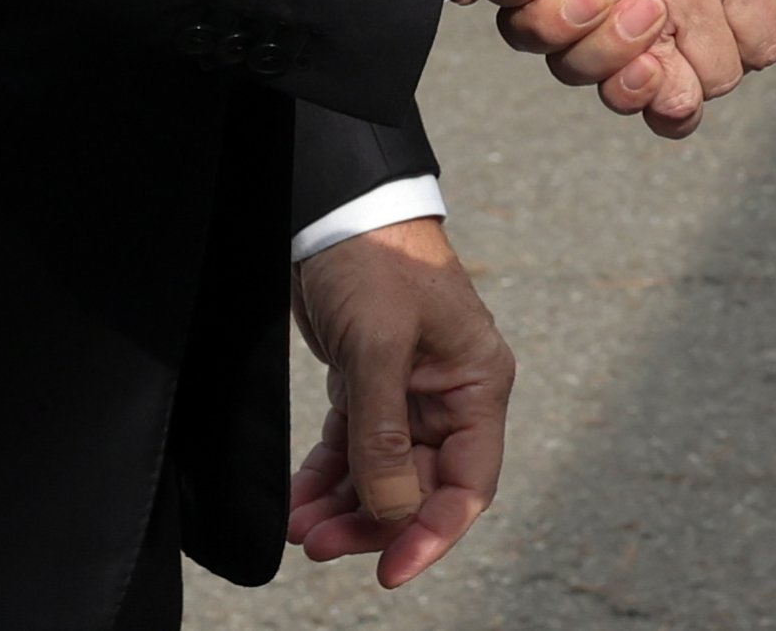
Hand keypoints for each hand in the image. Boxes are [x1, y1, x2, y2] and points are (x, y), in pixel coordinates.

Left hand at [288, 217, 512, 585]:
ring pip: (381, 476)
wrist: (336, 205)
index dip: (431, 532)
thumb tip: (391, 511)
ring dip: (343, 507)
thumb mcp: (379, 344)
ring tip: (300, 528)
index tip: (390, 569)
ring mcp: (408, 394)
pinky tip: (298, 503)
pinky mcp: (369, 386)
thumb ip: (384, 433)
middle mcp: (450, 397)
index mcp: (477, 384)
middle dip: (371, 522)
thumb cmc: (376, 259)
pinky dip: (326, 480)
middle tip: (318, 544)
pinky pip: (352, 451)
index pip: (467, 482)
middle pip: (419, 488)